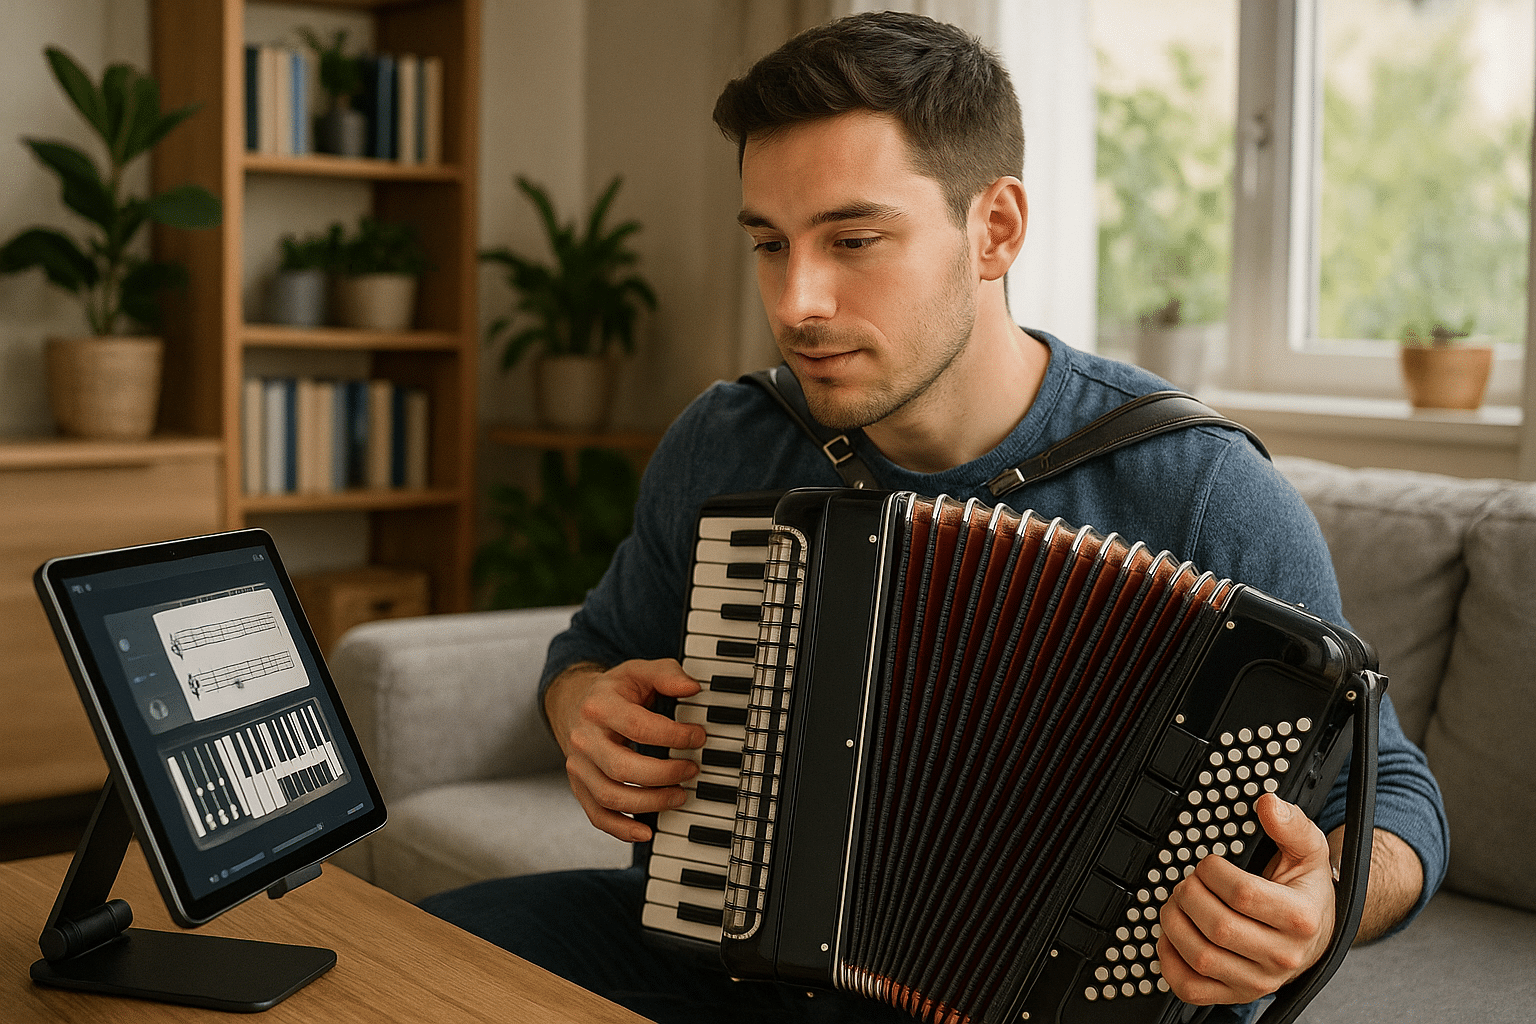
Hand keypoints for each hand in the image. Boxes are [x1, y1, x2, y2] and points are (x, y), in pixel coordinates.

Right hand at [544, 659, 705, 842]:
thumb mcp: (639, 671)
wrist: (576, 705)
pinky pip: (597, 816)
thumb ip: (667, 674)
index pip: (637, 726)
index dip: (673, 735)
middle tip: (692, 770)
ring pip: (610, 796)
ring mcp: (578, 767)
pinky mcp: (579, 787)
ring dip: (650, 803)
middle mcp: (583, 739)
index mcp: (599, 706)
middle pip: (621, 768)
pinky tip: (647, 832)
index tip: (699, 737)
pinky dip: (621, 830)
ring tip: (680, 796)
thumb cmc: (614, 692)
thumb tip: (692, 688)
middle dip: (663, 774)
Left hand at [1156, 793, 1334, 1005]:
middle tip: (1188, 882)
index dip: (1213, 872)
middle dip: (1190, 895)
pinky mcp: (1237, 995)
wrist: (1316, 935)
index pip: (1243, 894)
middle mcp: (1283, 955)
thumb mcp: (1309, 851)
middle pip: (1218, 927)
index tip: (1209, 864)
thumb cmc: (1305, 891)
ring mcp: (1259, 980)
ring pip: (1201, 957)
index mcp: (1301, 918)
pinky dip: (1170, 962)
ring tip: (1178, 904)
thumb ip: (1291, 824)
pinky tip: (1173, 937)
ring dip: (1175, 924)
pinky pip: (1192, 989)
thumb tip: (1269, 804)